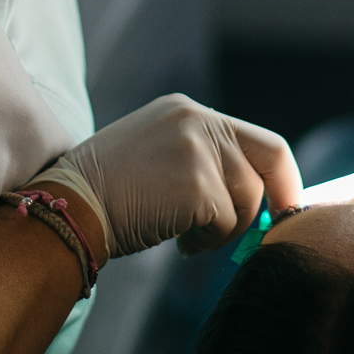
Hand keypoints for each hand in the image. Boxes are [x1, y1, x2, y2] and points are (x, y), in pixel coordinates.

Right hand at [33, 94, 301, 259]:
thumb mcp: (158, 156)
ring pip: (248, 200)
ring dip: (225, 228)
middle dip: (275, 200)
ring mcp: (199, 151)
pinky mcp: (198, 186)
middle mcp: (197, 121)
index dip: (280, 175)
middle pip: (268, 161)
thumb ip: (203, 162)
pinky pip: (227, 224)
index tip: (286, 203)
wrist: (68, 209)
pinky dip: (208, 241)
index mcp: (187, 111)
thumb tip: (256, 197)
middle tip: (268, 230)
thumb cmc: (106, 195)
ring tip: (187, 236)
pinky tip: (178, 242)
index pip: (259, 139)